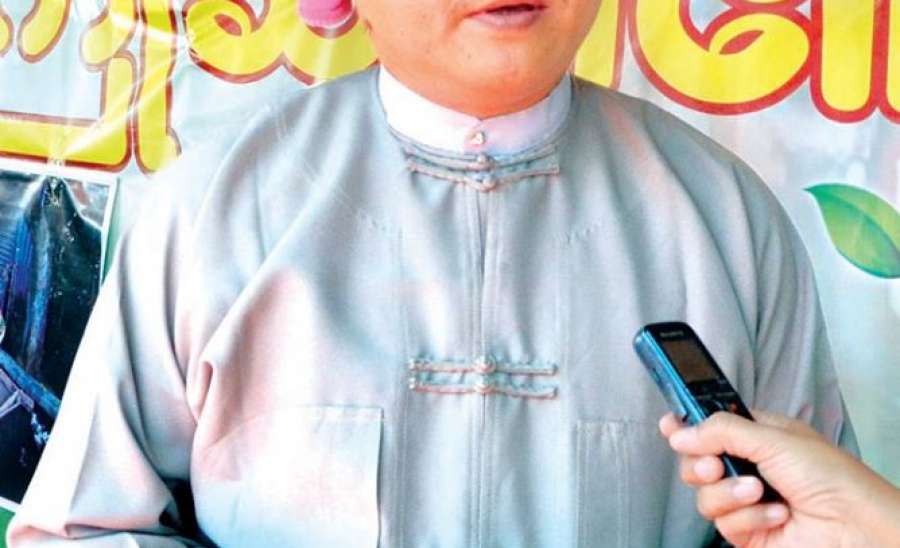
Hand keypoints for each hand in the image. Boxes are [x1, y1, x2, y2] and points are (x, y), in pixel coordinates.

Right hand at [659, 410, 899, 546]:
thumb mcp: (773, 439)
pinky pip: (724, 524)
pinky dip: (748, 519)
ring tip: (757, 492)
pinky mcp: (748, 532)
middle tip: (714, 465)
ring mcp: (746, 501)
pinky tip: (776, 515)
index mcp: (755, 436)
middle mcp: (747, 467)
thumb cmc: (830, 476)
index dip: (686, 426)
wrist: (854, 526)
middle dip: (701, 464)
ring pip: (704, 496)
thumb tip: (680, 433)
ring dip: (729, 493)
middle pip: (696, 462)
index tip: (668, 425)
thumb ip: (721, 431)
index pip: (710, 426)